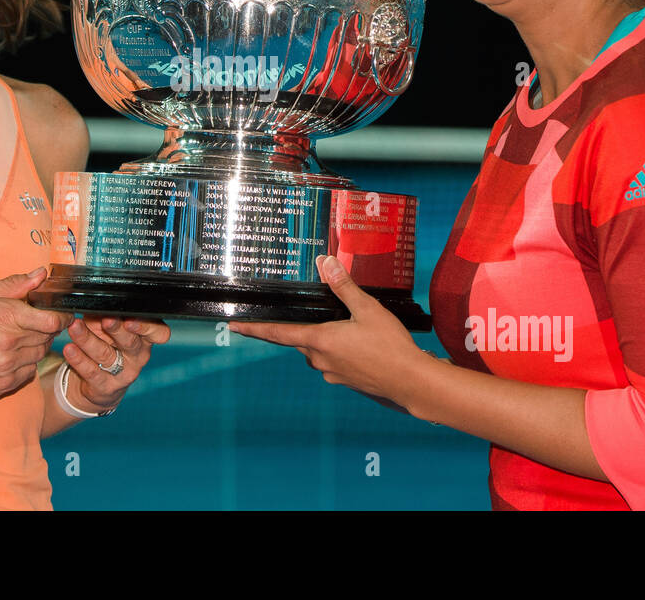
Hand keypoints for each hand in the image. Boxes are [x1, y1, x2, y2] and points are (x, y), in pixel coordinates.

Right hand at [0, 267, 72, 399]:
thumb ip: (14, 285)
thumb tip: (41, 275)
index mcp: (6, 316)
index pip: (52, 320)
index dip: (61, 317)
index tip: (61, 315)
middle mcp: (9, 343)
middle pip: (47, 337)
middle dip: (45, 329)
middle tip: (29, 325)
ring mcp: (6, 366)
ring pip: (39, 355)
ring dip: (34, 346)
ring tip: (14, 340)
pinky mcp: (2, 385)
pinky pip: (28, 373)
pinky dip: (24, 364)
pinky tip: (7, 356)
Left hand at [62, 316, 170, 410]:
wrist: (98, 384)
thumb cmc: (107, 345)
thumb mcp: (109, 329)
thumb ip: (106, 315)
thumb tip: (95, 299)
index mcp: (145, 338)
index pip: (158, 333)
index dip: (147, 327)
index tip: (131, 318)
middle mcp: (138, 356)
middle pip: (130, 341)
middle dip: (117, 329)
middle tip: (106, 320)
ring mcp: (124, 373)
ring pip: (106, 354)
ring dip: (88, 340)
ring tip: (75, 328)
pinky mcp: (107, 387)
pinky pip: (92, 372)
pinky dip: (79, 359)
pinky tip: (69, 349)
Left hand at [229, 255, 420, 402]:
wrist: (411, 382)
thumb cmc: (390, 346)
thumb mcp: (367, 309)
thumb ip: (343, 286)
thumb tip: (325, 263)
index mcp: (320, 341)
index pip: (277, 334)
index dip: (253, 329)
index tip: (232, 326)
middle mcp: (320, 360)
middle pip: (299, 339)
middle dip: (301, 326)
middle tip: (307, 312)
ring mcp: (332, 373)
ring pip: (317, 350)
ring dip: (323, 338)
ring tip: (346, 326)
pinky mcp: (346, 380)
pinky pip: (333, 361)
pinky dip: (338, 350)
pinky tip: (358, 343)